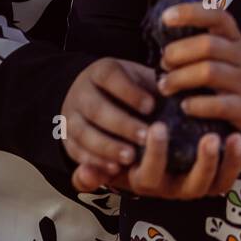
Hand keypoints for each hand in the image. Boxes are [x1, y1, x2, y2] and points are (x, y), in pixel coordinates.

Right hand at [61, 58, 157, 178]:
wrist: (90, 95)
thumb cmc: (126, 88)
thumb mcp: (138, 78)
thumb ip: (153, 84)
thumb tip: (173, 89)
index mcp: (100, 71)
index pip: (110, 77)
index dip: (129, 92)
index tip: (150, 106)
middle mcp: (81, 92)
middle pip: (96, 108)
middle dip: (121, 124)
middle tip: (144, 137)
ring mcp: (71, 116)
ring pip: (84, 132)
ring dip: (107, 146)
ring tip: (130, 157)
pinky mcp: (67, 139)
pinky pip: (75, 151)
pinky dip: (94, 161)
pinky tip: (113, 168)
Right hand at [72, 122, 240, 199]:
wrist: (151, 151)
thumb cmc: (128, 153)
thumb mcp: (109, 160)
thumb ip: (93, 170)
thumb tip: (82, 175)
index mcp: (151, 183)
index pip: (152, 175)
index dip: (156, 155)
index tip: (157, 129)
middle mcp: (178, 187)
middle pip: (195, 186)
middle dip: (204, 164)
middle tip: (208, 138)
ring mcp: (203, 181)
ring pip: (220, 181)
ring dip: (232, 162)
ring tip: (234, 137)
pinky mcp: (223, 169)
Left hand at [156, 3, 240, 138]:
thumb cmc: (239, 81)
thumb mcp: (229, 58)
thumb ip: (205, 48)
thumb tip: (164, 46)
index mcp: (236, 41)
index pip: (218, 17)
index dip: (191, 13)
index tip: (165, 18)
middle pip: (208, 45)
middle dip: (178, 52)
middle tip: (162, 64)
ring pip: (210, 72)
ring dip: (180, 78)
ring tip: (165, 87)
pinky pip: (219, 105)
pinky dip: (197, 105)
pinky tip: (185, 106)